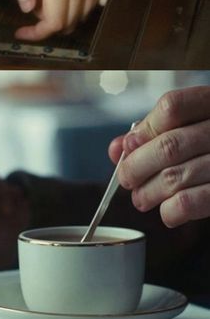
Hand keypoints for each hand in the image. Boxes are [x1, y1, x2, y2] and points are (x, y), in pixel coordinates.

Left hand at [109, 87, 209, 227]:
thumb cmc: (208, 146)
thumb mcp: (189, 127)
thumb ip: (155, 132)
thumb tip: (119, 149)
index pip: (172, 107)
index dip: (145, 130)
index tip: (130, 147)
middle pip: (168, 146)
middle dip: (137, 167)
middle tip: (127, 179)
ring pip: (174, 177)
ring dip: (148, 192)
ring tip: (142, 198)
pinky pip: (189, 203)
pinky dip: (169, 211)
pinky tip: (168, 211)